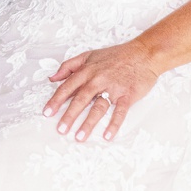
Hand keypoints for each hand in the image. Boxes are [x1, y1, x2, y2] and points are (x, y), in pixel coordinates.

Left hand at [43, 39, 159, 141]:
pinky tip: (107, 136)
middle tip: (60, 129)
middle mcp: (98, 79)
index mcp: (87, 71)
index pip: (67, 87)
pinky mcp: (128, 95)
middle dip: (69, 115)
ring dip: (88, 123)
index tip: (47, 113)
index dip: (56, 100)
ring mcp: (113, 88)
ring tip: (79, 137)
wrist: (143, 53)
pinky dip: (114, 124)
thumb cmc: (115, 55)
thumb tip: (52, 78)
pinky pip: (120, 112)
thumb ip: (69, 66)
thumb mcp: (89, 55)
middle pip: (81, 99)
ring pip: (98, 107)